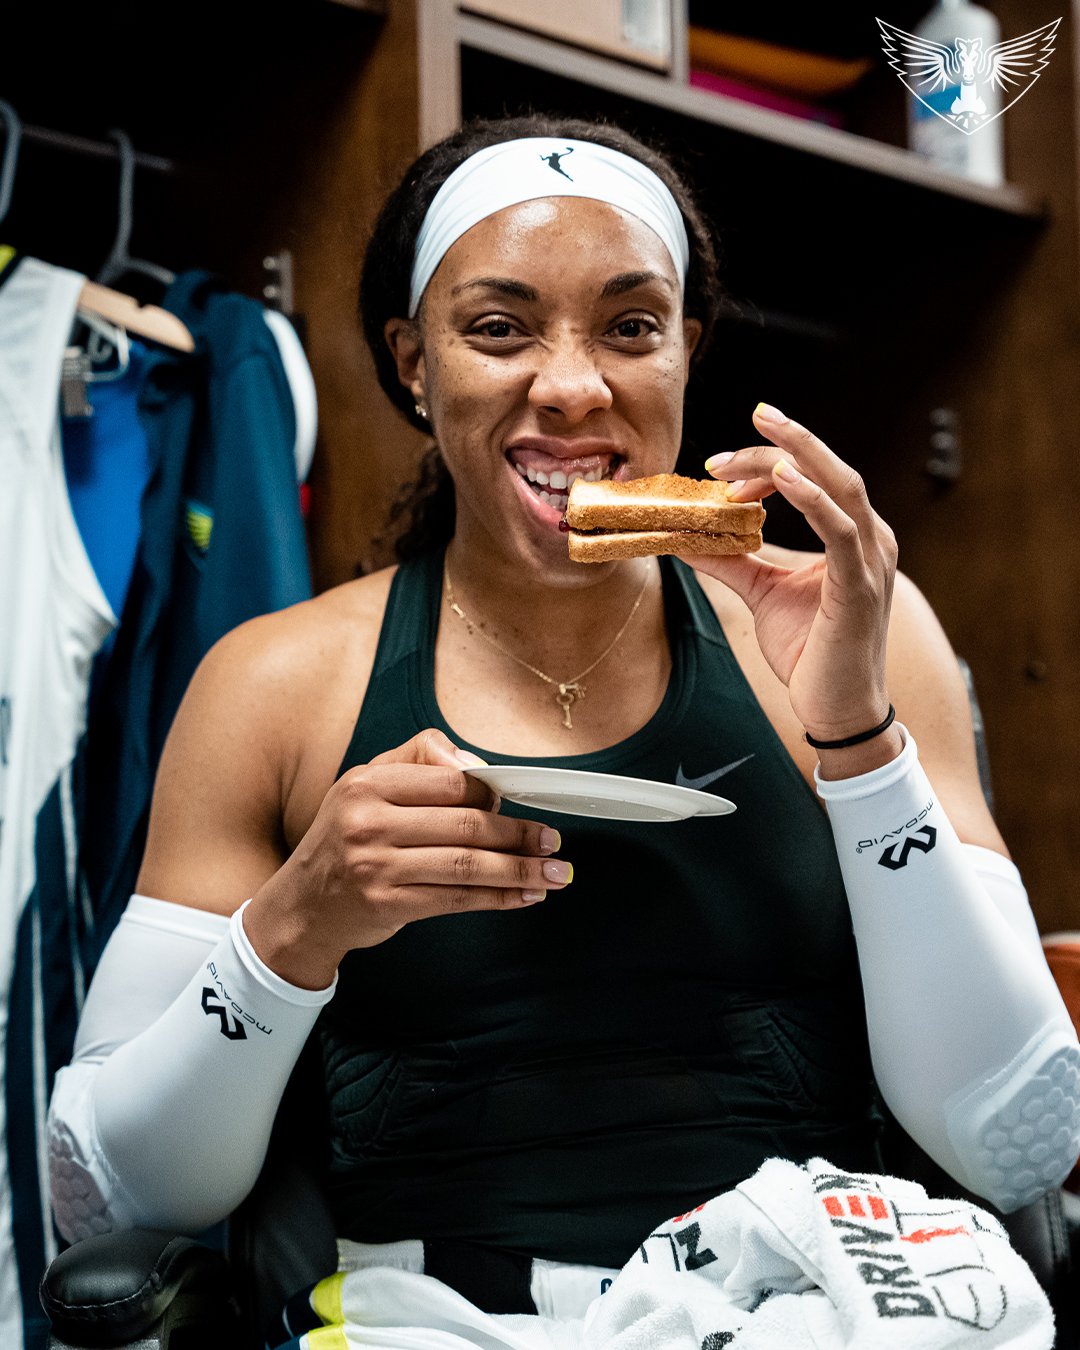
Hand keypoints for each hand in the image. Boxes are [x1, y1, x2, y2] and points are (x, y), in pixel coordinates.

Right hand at [245, 729, 568, 986]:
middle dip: (518, 834)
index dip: (493, 792)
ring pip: (468, 865)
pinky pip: (458, 899)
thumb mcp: (365, 784)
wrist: (301, 906)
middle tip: (552, 840)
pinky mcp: (388, 905)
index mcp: (368, 784)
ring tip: (554, 872)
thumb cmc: (344, 839)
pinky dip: (498, 898)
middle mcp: (369, 823)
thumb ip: (419, 760)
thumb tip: (476, 765)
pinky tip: (525, 896)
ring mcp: (377, 867)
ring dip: (520, 870)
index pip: (449, 781)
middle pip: (466, 824)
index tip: (520, 800)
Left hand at [695, 403, 897, 744]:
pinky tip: (783, 478)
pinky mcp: (860, 587)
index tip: (723, 465)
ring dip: (794, 460)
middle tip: (753, 417)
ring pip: (840, 487)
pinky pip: (841, 530)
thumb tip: (687, 536)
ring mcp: (870, 562)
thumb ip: (731, 561)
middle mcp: (869, 540)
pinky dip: (813, 499)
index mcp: (852, 537)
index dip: (772, 463)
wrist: (836, 709)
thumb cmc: (810, 652)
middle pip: (830, 470)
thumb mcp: (762, 593)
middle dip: (787, 442)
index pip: (816, 479)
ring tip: (756, 441)